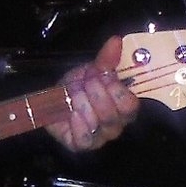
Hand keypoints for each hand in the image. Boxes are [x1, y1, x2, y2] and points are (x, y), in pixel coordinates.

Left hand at [48, 34, 139, 152]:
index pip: (130, 105)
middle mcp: (116, 125)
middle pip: (112, 114)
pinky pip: (84, 139)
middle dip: (94, 93)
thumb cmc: (80, 85)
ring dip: (81, 103)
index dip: (115, 90)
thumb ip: (107, 58)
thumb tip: (116, 40)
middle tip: (83, 82)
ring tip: (73, 93)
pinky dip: (76, 123)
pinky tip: (70, 112)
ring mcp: (100, 137)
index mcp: (124, 107)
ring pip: (96, 123)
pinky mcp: (81, 145)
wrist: (55, 98)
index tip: (101, 75)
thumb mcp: (93, 69)